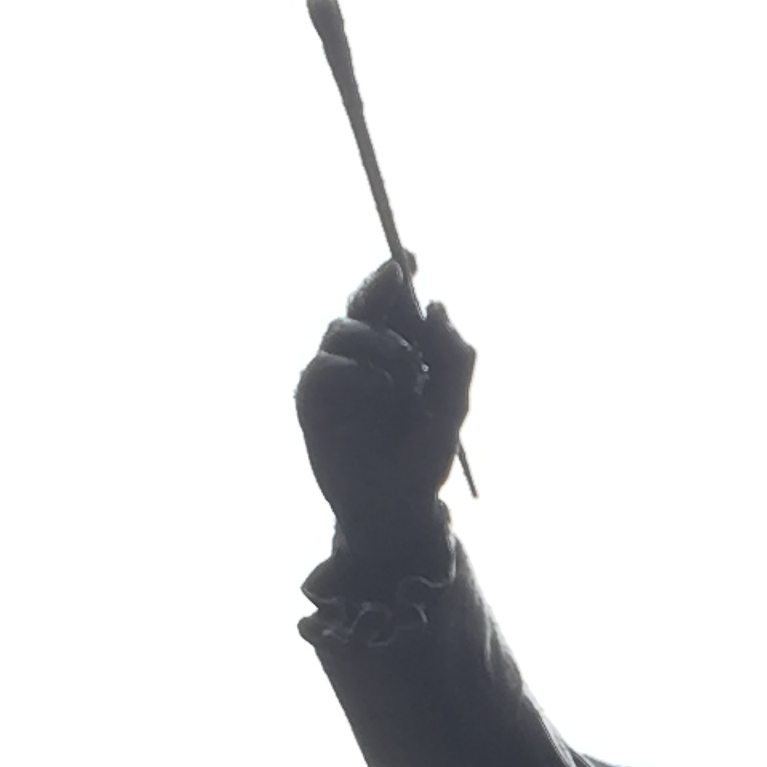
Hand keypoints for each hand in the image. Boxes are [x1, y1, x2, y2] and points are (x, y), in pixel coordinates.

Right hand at [295, 261, 474, 572]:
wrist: (396, 508)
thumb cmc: (423, 460)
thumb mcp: (451, 407)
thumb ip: (453, 358)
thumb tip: (438, 305)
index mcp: (399, 353)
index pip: (395, 304)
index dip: (398, 275)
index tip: (411, 259)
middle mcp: (365, 357)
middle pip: (363, 303)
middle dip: (379, 287)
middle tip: (397, 275)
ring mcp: (337, 376)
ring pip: (343, 328)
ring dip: (376, 339)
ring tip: (403, 368)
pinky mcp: (313, 399)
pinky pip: (323, 367)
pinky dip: (353, 371)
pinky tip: (378, 387)